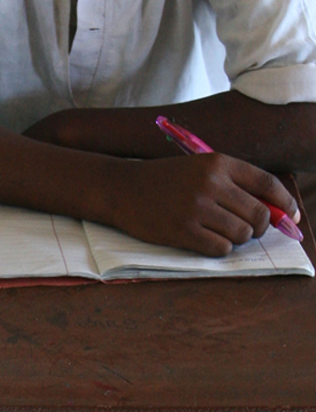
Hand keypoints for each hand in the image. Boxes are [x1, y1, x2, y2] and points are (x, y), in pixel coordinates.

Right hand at [110, 153, 299, 256]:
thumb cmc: (163, 180)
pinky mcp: (182, 230)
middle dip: (258, 227)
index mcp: (217, 163)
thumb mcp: (198, 169)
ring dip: (237, 238)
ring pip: (242, 234)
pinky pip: (220, 248)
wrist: (121, 188)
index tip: (291, 216)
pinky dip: (220, 248)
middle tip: (247, 229)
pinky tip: (206, 240)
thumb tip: (275, 212)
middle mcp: (210, 183)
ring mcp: (196, 208)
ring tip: (220, 233)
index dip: (285, 203)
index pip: (267, 184)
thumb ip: (233, 185)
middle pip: (259, 214)